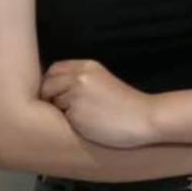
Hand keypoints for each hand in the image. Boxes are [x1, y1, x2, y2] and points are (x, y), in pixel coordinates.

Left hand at [39, 58, 155, 148]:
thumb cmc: (125, 105)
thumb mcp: (102, 80)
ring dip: (60, 110)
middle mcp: (79, 76)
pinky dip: (69, 122)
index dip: (52, 82)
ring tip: (82, 117)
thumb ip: (80, 79)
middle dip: (50, 97)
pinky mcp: (75, 113)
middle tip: (62, 109)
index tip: (56, 93)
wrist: (143, 118)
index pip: (54, 69)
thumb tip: (54, 86)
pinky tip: (86, 125)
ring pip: (53, 102)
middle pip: (47, 84)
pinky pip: (61, 118)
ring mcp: (76, 94)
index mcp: (87, 65)